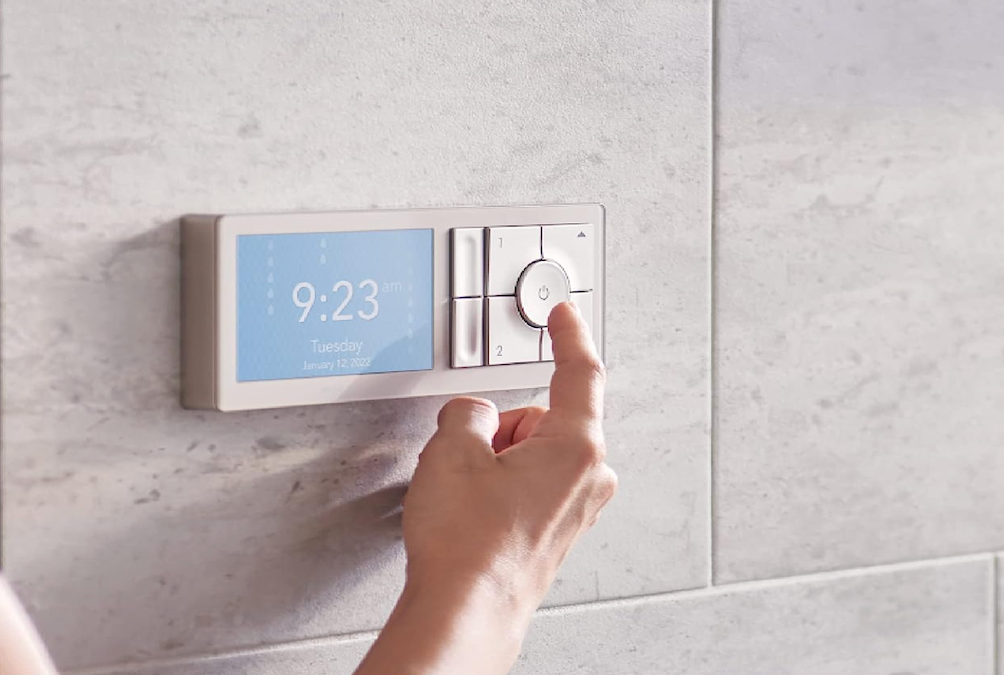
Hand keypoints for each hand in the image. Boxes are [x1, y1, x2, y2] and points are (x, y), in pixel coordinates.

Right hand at [355, 301, 616, 674]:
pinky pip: (528, 485)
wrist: (466, 612)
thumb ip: (467, 412)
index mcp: (575, 447)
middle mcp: (588, 478)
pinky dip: (500, 488)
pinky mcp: (556, 531)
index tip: (564, 315)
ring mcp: (575, 509)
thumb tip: (473, 418)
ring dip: (495, 462)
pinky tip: (474, 514)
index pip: (578, 373)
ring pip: (530, 454)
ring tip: (465, 497)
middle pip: (539, 419)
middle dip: (498, 428)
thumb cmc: (468, 546)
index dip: (567, 336)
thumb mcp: (451, 451)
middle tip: (465, 457)